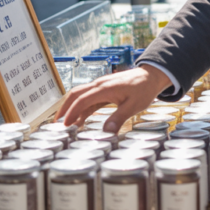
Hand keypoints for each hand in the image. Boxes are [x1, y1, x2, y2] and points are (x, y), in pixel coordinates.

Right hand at [56, 65, 171, 132]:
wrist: (152, 76)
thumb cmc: (143, 89)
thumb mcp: (133, 106)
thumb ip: (118, 118)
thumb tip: (106, 133)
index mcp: (104, 88)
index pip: (82, 100)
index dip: (72, 113)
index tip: (65, 125)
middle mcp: (99, 85)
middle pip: (75, 95)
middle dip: (65, 108)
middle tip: (57, 124)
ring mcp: (101, 86)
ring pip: (81, 96)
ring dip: (72, 108)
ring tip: (66, 124)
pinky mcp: (105, 89)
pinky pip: (89, 98)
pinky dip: (83, 108)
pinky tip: (81, 120)